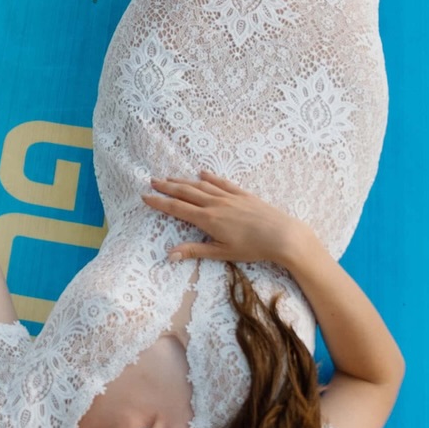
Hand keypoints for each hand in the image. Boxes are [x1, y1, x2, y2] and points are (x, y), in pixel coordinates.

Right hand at [142, 172, 302, 264]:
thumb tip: (170, 255)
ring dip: (184, 181)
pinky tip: (203, 173)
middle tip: (152, 181)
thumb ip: (195, 251)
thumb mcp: (222, 253)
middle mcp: (215, 204)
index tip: (145, 196)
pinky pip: (222, 183)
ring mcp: (229, 197)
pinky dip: (210, 177)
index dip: (159, 202)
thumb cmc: (253, 248)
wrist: (283, 235)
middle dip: (167, 187)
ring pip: (201, 185)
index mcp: (207, 219)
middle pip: (186, 193)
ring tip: (170, 178)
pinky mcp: (243, 194)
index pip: (177, 209)